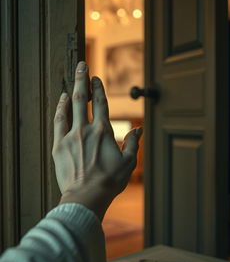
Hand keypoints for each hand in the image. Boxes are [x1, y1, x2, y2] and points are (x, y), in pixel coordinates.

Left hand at [52, 61, 142, 220]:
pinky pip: (58, 122)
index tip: (96, 78)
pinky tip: (62, 100)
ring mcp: (71, 137)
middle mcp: (86, 130)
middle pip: (84, 99)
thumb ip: (132, 143)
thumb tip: (139, 130)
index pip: (101, 104)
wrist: (86, 196)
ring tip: (72, 80)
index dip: (99, 88)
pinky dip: (60, 109)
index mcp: (103, 132)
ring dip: (72, 91)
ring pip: (70, 107)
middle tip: (82, 65)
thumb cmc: (109, 182)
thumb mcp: (127, 163)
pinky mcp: (59, 146)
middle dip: (83, 80)